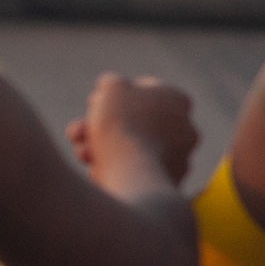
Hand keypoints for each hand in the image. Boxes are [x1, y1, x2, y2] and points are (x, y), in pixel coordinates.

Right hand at [72, 74, 198, 186]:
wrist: (131, 174)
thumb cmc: (122, 125)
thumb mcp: (112, 88)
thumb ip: (113, 82)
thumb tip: (112, 87)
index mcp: (176, 99)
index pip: (143, 91)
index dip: (114, 96)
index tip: (93, 103)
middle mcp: (184, 128)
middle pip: (136, 122)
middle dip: (103, 126)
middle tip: (79, 131)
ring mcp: (179, 158)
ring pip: (133, 148)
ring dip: (103, 148)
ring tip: (82, 152)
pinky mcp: (168, 183)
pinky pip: (135, 172)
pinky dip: (115, 169)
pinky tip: (96, 171)